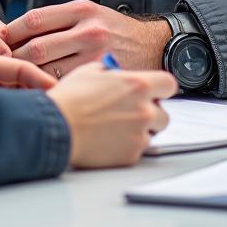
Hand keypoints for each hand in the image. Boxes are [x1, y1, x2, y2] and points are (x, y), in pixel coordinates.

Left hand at [5, 0, 170, 77]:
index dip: (11, 32)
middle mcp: (89, 31)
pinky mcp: (102, 78)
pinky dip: (48, 89)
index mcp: (81, 10)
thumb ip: (58, 20)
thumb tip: (14, 32)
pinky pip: (66, 85)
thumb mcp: (89, 13)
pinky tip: (37, 92)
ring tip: (13, 82)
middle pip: (38, 47)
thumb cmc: (114, 30)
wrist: (154, 45)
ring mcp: (97, 57)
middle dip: (15, 58)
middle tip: (1, 67)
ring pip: (49, 69)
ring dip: (27, 77)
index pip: (34, 20)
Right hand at [47, 62, 177, 167]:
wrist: (57, 127)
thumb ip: (111, 72)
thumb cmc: (70, 98)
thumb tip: (114, 73)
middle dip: (150, 113)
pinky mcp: (131, 155)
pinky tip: (108, 139)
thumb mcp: (90, 71)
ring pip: (152, 133)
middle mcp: (144, 110)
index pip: (168, 84)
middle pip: (164, 114)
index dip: (161, 88)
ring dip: (139, 130)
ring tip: (116, 126)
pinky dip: (126, 145)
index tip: (154, 91)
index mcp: (137, 85)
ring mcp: (139, 135)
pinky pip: (137, 149)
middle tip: (130, 111)